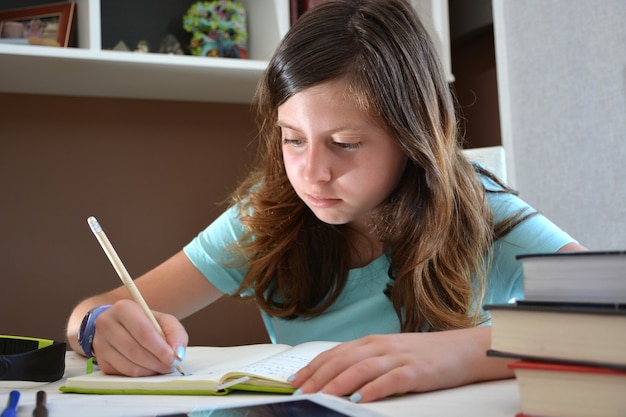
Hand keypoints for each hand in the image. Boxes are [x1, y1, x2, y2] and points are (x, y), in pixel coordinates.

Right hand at [91, 299, 188, 376]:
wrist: (120, 324)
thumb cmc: (144, 322)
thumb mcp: (163, 320)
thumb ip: (175, 333)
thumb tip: (178, 353)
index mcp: (123, 308)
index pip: (143, 332)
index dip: (161, 349)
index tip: (174, 358)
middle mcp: (106, 324)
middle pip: (135, 351)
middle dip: (158, 362)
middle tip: (171, 365)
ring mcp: (100, 344)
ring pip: (129, 366)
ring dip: (150, 371)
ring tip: (162, 366)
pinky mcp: (101, 361)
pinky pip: (123, 374)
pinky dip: (140, 375)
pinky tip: (149, 368)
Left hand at [289, 328, 511, 402]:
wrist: (465, 349)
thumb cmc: (425, 354)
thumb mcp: (391, 353)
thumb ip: (367, 362)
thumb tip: (337, 379)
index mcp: (372, 342)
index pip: (335, 353)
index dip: (313, 367)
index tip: (294, 380)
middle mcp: (382, 346)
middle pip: (343, 360)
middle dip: (318, 377)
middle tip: (300, 392)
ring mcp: (399, 357)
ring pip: (362, 368)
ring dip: (338, 383)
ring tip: (321, 396)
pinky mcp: (417, 371)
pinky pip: (391, 380)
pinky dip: (373, 389)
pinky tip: (359, 399)